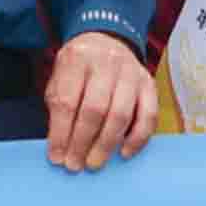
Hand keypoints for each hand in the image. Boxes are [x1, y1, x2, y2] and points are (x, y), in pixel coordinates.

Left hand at [41, 33, 158, 171]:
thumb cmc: (79, 68)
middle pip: (95, 109)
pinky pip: (148, 116)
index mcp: (77, 58)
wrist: (107, 41)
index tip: (57, 157)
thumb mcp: (60, 78)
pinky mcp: (149, 84)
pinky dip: (138, 138)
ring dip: (107, 144)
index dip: (61, 133)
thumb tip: (60, 148)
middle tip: (75, 165)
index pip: (67, 101)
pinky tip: (124, 153)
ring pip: (121, 114)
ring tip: (95, 163)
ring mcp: (131, 73)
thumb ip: (59, 108)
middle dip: (83, 142)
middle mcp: (106, 63)